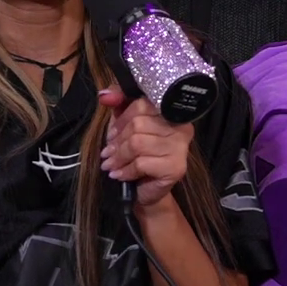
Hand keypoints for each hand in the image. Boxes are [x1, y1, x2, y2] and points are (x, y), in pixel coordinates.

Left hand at [98, 88, 195, 207]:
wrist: (147, 190)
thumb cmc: (138, 154)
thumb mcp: (126, 125)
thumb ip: (119, 104)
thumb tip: (105, 95)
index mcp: (172, 112)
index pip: (143, 104)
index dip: (122, 119)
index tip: (112, 134)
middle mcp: (182, 127)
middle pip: (139, 124)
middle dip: (118, 141)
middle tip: (108, 152)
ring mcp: (181, 148)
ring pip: (138, 144)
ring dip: (118, 157)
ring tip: (110, 164)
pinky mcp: (175, 168)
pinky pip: (141, 163)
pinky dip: (125, 170)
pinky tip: (119, 174)